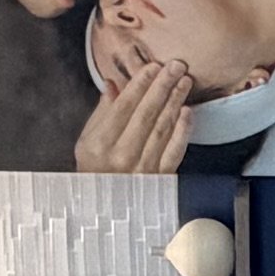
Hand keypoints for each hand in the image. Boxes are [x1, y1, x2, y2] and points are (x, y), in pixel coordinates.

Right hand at [72, 55, 195, 175]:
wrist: (102, 210)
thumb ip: (102, 113)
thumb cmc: (93, 172)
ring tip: (184, 81)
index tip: (152, 66)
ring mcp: (143, 169)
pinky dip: (183, 130)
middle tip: (176, 66)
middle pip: (146, 115)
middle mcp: (121, 157)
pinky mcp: (160, 179)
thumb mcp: (86, 142)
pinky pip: (175, 150)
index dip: (139, 85)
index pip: (123, 108)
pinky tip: (188, 112)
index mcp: (99, 145)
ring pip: (162, 129)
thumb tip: (113, 84)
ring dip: (175, 102)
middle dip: (162, 86)